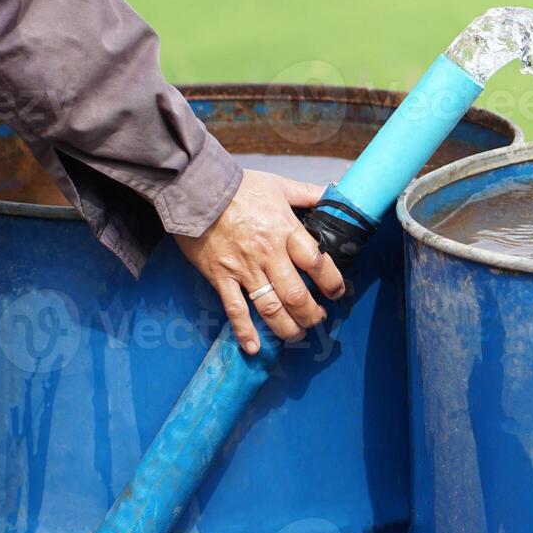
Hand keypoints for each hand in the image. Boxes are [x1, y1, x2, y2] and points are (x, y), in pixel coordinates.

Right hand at [175, 170, 345, 353]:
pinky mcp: (220, 277)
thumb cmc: (239, 187)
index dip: (332, 282)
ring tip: (297, 334)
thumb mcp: (280, 185)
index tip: (337, 292)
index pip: (317, 262)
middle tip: (318, 318)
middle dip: (311, 313)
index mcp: (285, 230)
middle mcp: (268, 253)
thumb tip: (335, 193)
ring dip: (286, 327)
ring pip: (270, 307)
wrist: (195, 189)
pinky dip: (245, 331)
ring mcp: (243, 268)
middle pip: (296, 294)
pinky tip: (254, 348)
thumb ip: (309, 193)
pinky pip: (234, 309)